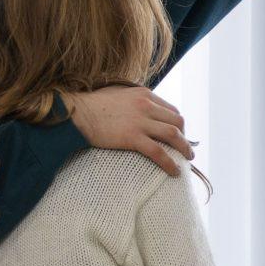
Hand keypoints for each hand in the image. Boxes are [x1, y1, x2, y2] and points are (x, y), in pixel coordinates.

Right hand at [66, 85, 193, 174]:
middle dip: (184, 135)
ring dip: (184, 148)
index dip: (178, 123)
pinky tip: (174, 171)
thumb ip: (132, 99)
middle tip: (185, 148)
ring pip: (173, 135)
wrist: (77, 114)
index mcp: (144, 94)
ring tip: (187, 158)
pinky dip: (169, 163)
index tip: (178, 134)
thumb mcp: (117, 94)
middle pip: (176, 121)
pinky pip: (158, 152)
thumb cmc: (92, 105)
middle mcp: (146, 105)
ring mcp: (140, 121)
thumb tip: (140, 108)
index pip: (171, 109)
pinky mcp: (132, 137)